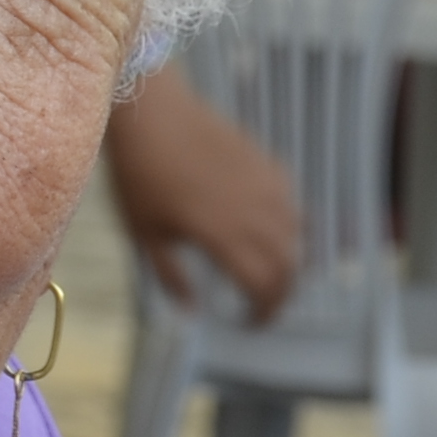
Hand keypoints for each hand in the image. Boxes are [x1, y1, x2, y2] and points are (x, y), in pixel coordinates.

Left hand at [106, 70, 303, 321]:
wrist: (153, 113)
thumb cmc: (140, 175)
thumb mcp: (145, 234)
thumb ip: (170, 275)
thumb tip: (189, 311)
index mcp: (225, 238)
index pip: (262, 287)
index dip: (263, 312)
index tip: (251, 323)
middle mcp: (255, 214)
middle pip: (288, 266)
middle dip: (281, 293)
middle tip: (264, 305)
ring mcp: (265, 185)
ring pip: (297, 234)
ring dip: (290, 259)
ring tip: (270, 271)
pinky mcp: (265, 162)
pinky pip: (291, 200)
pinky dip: (290, 222)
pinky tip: (270, 226)